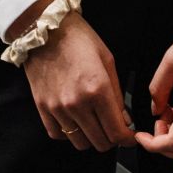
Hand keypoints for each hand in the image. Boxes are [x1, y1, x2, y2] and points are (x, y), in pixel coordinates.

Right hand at [23, 13, 130, 149]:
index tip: (130, 136)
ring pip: (80, 143)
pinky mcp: (42, 108)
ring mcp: (57, 108)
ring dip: (91, 138)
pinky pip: (58, 135)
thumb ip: (117, 94)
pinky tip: (76, 121)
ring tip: (95, 124)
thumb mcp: (108, 61)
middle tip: (115, 128)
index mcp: (97, 90)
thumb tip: (124, 120)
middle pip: (100, 142)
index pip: (116, 132)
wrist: (45, 29)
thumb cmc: (80, 40)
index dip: (127, 139)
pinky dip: (69, 134)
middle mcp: (77, 104)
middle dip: (112, 138)